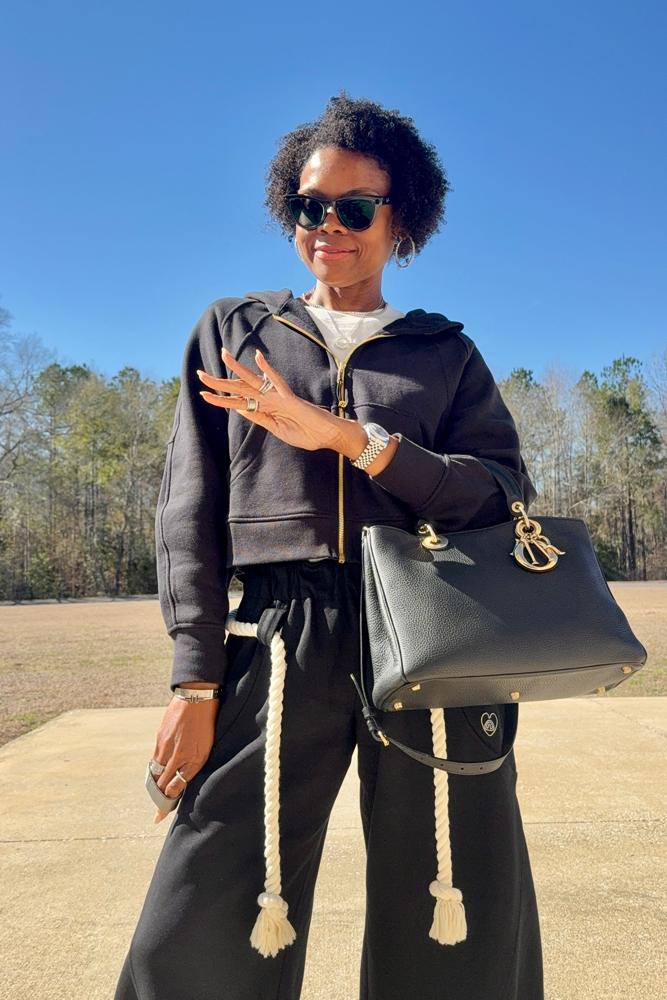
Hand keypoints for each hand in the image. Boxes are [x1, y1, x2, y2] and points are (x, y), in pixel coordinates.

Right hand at [150, 695, 218, 822]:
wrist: (196, 695)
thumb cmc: (206, 723)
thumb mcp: (204, 750)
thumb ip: (189, 770)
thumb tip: (175, 788)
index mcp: (183, 760)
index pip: (169, 789)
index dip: (163, 804)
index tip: (157, 818)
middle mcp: (170, 754)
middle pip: (159, 781)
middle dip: (158, 796)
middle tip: (158, 807)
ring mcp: (163, 743)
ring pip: (156, 768)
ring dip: (156, 781)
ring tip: (158, 790)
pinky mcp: (160, 734)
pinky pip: (156, 755)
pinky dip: (156, 765)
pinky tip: (160, 767)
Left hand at [197, 346, 343, 451]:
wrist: (326, 437)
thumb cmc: (306, 434)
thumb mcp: (276, 430)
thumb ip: (259, 418)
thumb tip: (240, 408)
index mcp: (265, 409)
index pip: (238, 402)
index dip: (220, 398)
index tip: (203, 394)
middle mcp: (269, 399)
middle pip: (240, 388)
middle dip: (219, 382)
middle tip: (199, 374)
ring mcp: (278, 397)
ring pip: (253, 381)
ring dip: (237, 369)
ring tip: (223, 355)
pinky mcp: (289, 398)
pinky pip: (277, 382)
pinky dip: (268, 370)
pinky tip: (258, 357)